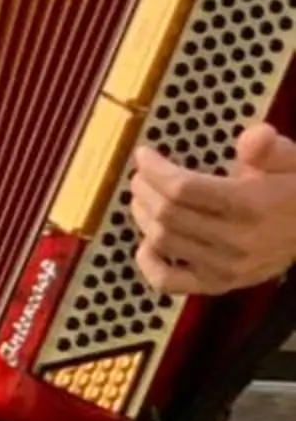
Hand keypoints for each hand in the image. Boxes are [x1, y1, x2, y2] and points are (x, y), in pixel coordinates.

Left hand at [130, 125, 295, 296]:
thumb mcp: (292, 160)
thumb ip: (270, 148)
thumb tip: (253, 136)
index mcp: (251, 206)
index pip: (184, 189)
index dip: (155, 170)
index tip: (144, 155)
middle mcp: (236, 240)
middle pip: (168, 214)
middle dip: (145, 189)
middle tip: (140, 175)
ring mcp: (225, 267)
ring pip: (164, 242)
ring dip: (143, 217)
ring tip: (141, 198)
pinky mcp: (219, 285)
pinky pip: (169, 282)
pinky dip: (149, 264)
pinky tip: (148, 243)